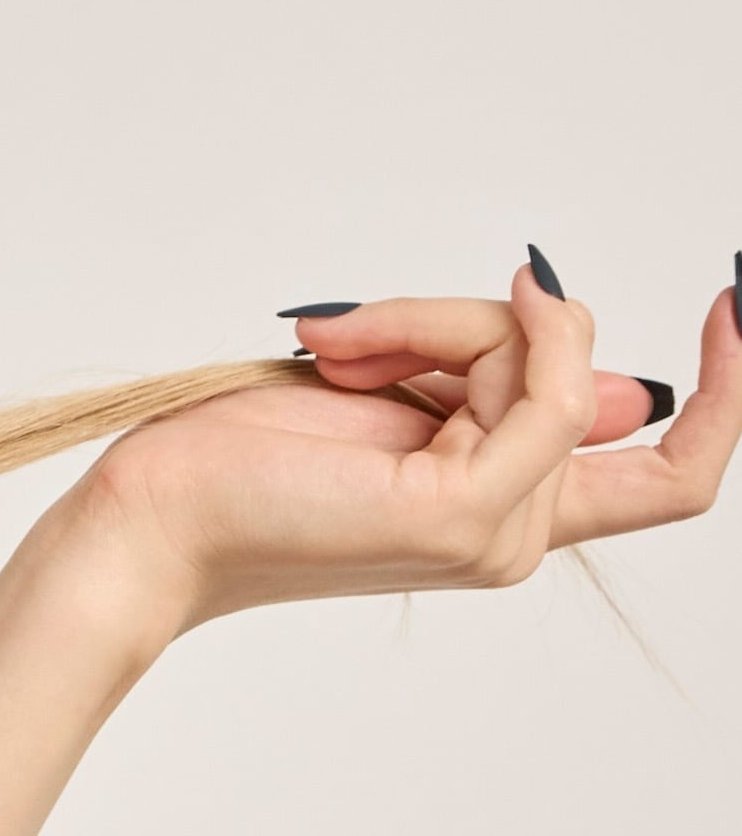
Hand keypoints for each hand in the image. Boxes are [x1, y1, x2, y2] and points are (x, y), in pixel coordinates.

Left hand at [71, 264, 739, 640]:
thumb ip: (497, 375)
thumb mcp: (391, 389)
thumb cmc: (241, 459)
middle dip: (484, 322)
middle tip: (361, 333)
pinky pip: (530, 390)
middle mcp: (516, 533)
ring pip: (544, 366)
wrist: (153, 517)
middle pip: (580, 378)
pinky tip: (407, 334)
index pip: (669, 472)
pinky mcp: (464, 513)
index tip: (737, 301)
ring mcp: (497, 532)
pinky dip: (485, 335)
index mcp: (505, 510)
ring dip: (440, 322)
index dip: (726, 392)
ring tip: (334, 351)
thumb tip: (593, 352)